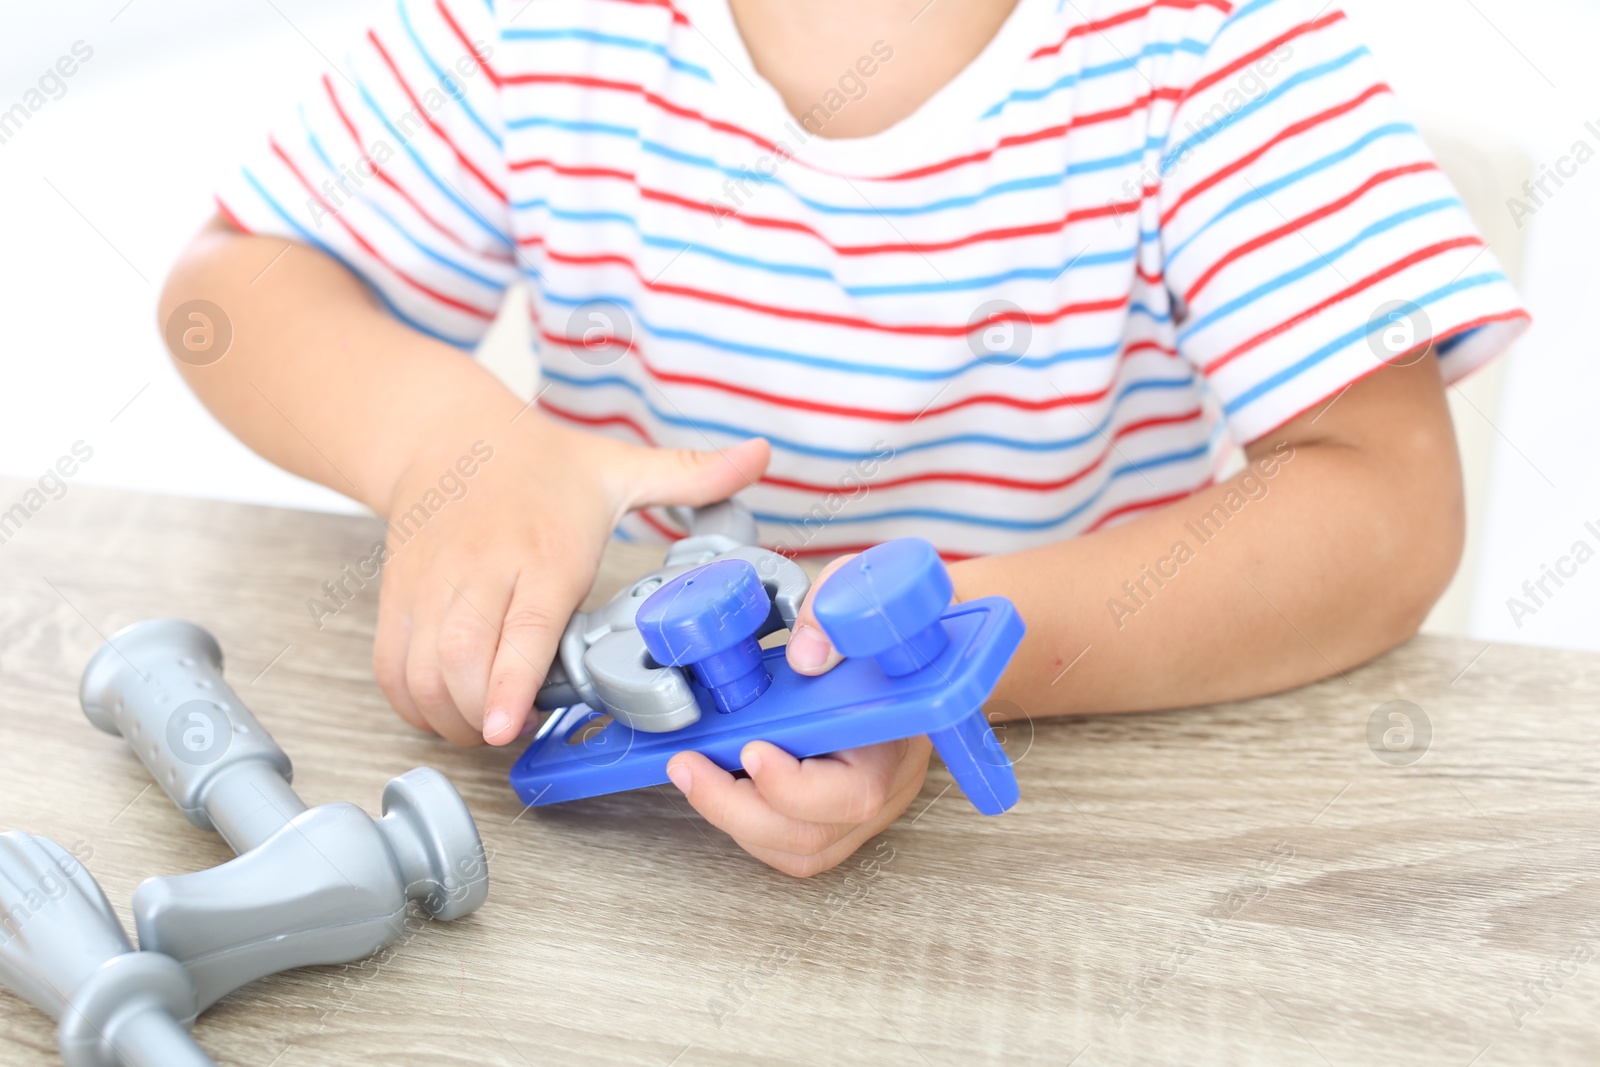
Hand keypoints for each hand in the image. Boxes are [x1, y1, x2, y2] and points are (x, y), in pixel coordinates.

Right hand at [372, 414, 768, 744]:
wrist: (443, 433)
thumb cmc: (537, 462)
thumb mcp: (618, 466)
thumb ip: (691, 473)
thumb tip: (760, 454)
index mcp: (543, 549)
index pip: (522, 624)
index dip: (511, 681)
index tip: (509, 724)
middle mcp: (480, 570)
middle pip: (459, 661)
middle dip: (479, 716)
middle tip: (515, 730)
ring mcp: (431, 586)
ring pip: (420, 672)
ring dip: (448, 716)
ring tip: (488, 725)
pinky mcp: (398, 598)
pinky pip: (390, 667)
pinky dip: (413, 703)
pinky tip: (448, 708)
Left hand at [664, 551, 934, 875]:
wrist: (921, 645)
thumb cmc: (893, 626)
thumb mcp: (866, 594)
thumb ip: (833, 614)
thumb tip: (804, 654)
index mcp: (898, 741)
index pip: (854, 792)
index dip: (795, 786)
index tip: (751, 750)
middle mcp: (885, 788)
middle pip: (813, 835)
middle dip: (737, 808)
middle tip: (689, 766)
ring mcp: (863, 811)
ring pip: (797, 851)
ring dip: (734, 820)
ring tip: (693, 772)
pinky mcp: (839, 817)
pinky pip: (789, 845)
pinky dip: (747, 825)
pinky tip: (719, 783)